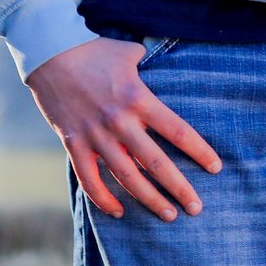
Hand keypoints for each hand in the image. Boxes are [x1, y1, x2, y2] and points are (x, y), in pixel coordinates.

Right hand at [26, 38, 222, 221]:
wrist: (50, 52)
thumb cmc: (94, 50)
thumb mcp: (129, 53)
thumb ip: (148, 67)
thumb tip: (162, 67)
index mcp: (139, 99)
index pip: (177, 131)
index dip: (199, 152)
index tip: (215, 168)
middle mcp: (120, 121)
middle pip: (155, 163)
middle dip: (178, 188)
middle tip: (196, 208)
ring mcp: (95, 135)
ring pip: (126, 177)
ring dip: (148, 199)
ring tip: (168, 215)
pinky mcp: (73, 143)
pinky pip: (89, 179)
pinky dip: (103, 199)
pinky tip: (119, 212)